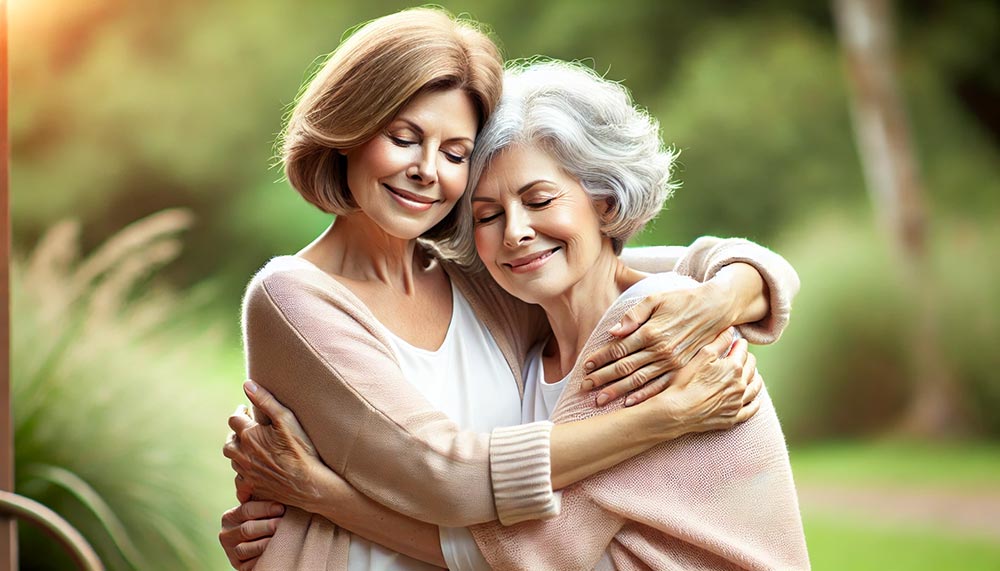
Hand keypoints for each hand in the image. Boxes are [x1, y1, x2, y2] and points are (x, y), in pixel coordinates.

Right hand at [218, 501, 283, 569]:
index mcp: (230, 517)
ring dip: (266, 543)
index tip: (281, 508)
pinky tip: (275, 551)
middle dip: (268, 526)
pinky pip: (250, 563)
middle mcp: (226, 535)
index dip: (265, 508)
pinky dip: (263, 558)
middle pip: (247, 529)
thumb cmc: (265, 520)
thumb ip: (262, 499)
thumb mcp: (260, 510)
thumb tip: (276, 486)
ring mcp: (232, 552)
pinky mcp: (239, 566)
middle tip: (282, 523)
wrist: (261, 543)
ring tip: (281, 537)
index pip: (247, 510)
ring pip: (246, 548)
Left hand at [223, 381, 329, 510]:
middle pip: (229, 442)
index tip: (246, 411)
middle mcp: (243, 455)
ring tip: (251, 448)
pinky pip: (239, 480)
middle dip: (236, 433)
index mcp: (249, 436)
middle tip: (247, 429)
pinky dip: (243, 474)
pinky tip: (252, 471)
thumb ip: (265, 400)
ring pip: (233, 460)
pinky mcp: (253, 488)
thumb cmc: (301, 450)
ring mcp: (246, 473)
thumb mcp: (286, 419)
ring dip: (239, 452)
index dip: (240, 413)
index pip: (234, 419)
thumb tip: (247, 385)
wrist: (309, 484)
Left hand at [582, 282, 733, 405]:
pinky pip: (660, 387)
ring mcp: (672, 363)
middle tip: (585, 387)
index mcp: (650, 332)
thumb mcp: (656, 300)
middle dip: (602, 379)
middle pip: (624, 368)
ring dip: (618, 391)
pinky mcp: (682, 370)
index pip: (618, 349)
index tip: (586, 367)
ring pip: (639, 381)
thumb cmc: (682, 301)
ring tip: (600, 400)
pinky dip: (644, 397)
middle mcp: (660, 350)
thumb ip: (634, 315)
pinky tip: (629, 404)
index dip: (600, 359)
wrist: (714, 309)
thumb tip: (613, 331)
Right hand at [649, 329, 761, 436]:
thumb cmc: (687, 382)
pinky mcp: (733, 417)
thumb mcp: (702, 356)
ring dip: (755, 379)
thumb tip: (731, 330)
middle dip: (748, 359)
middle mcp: (740, 385)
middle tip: (743, 356)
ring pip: (755, 388)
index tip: (738, 342)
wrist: (678, 411)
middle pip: (751, 368)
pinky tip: (756, 399)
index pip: (743, 351)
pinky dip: (755, 403)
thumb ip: (719, 342)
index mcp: (734, 368)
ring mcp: (738, 403)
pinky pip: (751, 410)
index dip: (740, 344)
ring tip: (754, 374)